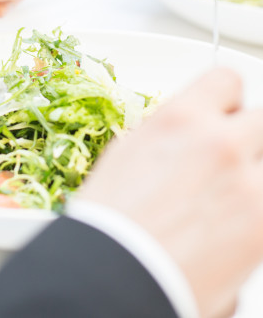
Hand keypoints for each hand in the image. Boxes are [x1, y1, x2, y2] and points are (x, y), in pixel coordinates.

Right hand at [78, 68, 262, 317]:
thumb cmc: (111, 222)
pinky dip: (255, 210)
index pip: (227, 81)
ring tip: (229, 197)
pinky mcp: (262, 225)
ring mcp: (247, 185)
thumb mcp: (130, 154)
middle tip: (228, 161)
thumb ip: (171, 136)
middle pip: (261, 119)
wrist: (115, 276)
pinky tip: (231, 228)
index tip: (225, 112)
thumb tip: (189, 136)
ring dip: (252, 174)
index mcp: (182, 119)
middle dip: (246, 137)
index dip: (226, 100)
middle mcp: (220, 143)